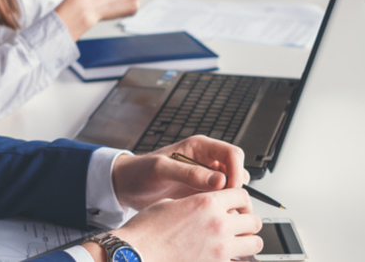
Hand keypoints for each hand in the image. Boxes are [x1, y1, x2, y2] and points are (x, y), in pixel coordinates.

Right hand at [106, 189, 261, 261]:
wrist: (137, 254)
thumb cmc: (148, 229)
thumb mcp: (173, 202)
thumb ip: (196, 202)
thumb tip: (206, 206)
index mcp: (208, 202)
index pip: (242, 195)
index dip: (240, 199)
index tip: (236, 204)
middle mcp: (219, 224)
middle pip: (254, 220)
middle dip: (247, 220)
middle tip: (238, 223)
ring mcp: (220, 248)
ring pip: (255, 243)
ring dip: (248, 241)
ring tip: (236, 241)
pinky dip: (236, 260)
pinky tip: (224, 257)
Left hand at [111, 135, 248, 210]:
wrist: (127, 185)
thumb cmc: (140, 170)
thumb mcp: (162, 169)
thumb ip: (189, 172)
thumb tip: (219, 180)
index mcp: (199, 147)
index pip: (232, 154)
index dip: (237, 171)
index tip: (232, 190)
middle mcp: (205, 161)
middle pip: (236, 170)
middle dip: (237, 188)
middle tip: (228, 205)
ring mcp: (204, 178)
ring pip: (231, 186)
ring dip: (231, 199)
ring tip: (220, 213)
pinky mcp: (200, 194)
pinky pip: (219, 200)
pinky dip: (221, 208)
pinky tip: (211, 218)